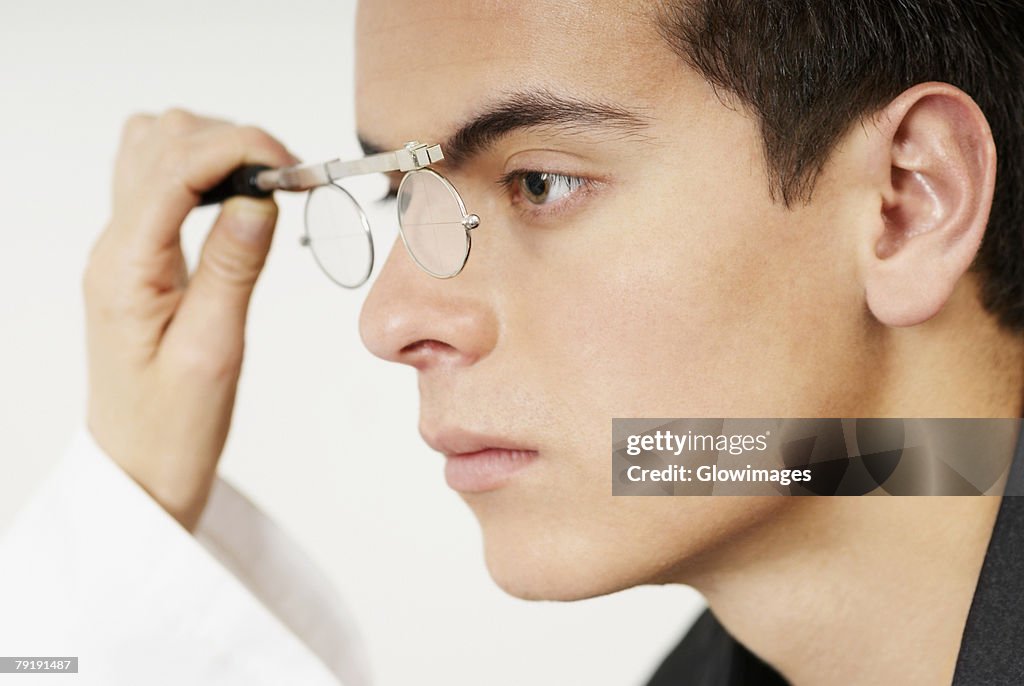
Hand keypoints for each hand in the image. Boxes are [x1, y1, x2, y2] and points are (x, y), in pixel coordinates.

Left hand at [83, 109, 296, 530]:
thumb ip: (232, 267)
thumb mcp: (213, 351)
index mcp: (125, 269)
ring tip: (267, 186)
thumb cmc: (173, 426)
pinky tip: (238, 202)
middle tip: (288, 181)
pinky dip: (203, 172)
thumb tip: (258, 198)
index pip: (173, 170)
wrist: (140, 468)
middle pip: (160, 141)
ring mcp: (124, 249)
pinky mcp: (142, 258)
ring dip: (214, 149)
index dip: (238, 148)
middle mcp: (114, 247)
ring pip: (155, 150)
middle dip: (230, 142)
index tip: (292, 167)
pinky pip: (161, 184)